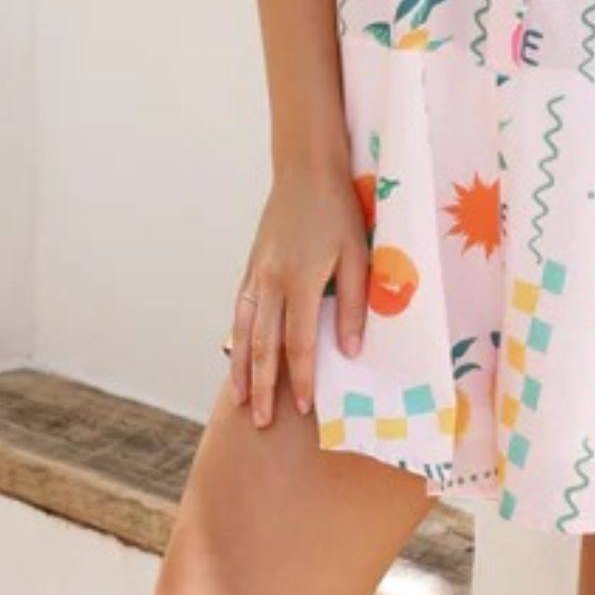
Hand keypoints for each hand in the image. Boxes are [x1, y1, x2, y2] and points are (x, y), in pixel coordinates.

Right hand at [228, 164, 369, 428]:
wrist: (306, 171)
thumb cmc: (340, 211)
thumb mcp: (358, 254)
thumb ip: (354, 303)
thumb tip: (351, 350)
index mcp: (300, 282)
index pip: (298, 344)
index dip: (301, 379)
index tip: (304, 408)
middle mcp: (271, 282)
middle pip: (263, 346)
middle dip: (262, 388)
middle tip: (261, 423)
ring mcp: (256, 274)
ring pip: (243, 331)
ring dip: (241, 369)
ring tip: (240, 401)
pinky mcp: (252, 266)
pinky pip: (240, 310)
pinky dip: (235, 338)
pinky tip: (236, 354)